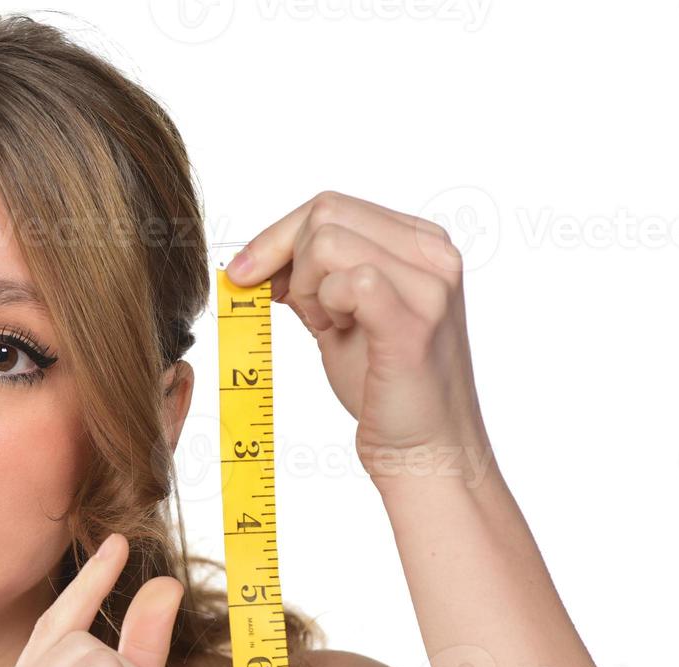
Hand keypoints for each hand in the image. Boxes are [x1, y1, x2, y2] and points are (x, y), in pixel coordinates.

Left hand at [226, 189, 494, 485]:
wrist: (422, 448)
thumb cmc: (383, 385)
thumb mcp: (341, 316)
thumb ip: (312, 279)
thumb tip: (258, 259)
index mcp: (420, 242)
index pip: (330, 205)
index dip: (276, 237)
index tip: (244, 274)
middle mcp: (434, 253)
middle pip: (325, 214)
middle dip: (289, 263)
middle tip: (305, 314)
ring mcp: (430, 284)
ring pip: (328, 242)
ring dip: (307, 288)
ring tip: (330, 327)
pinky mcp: (414, 321)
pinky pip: (348, 281)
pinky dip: (324, 306)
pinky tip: (336, 332)